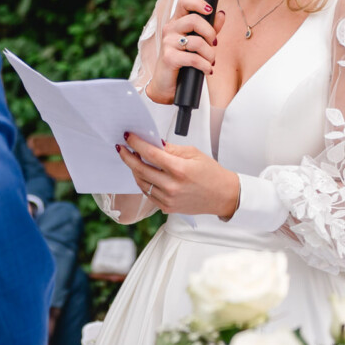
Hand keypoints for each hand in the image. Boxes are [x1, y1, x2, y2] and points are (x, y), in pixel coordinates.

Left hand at [117, 133, 239, 217]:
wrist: (222, 195)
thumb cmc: (211, 174)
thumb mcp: (193, 153)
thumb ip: (170, 149)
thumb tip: (152, 142)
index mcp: (179, 170)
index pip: (150, 154)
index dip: (136, 144)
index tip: (128, 137)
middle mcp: (172, 186)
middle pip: (140, 169)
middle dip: (128, 156)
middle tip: (122, 148)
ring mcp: (168, 199)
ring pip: (141, 182)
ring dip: (134, 169)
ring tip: (132, 158)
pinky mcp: (167, 207)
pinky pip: (147, 193)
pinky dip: (142, 182)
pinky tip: (142, 173)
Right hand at [145, 0, 226, 104]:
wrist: (167, 84)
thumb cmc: (183, 61)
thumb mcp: (198, 42)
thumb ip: (209, 28)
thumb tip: (221, 13)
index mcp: (177, 22)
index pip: (184, 1)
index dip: (198, 2)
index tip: (210, 11)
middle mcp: (170, 29)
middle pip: (194, 20)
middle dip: (210, 32)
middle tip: (214, 43)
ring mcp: (168, 43)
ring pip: (196, 41)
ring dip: (209, 54)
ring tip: (210, 61)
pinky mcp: (168, 58)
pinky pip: (193, 58)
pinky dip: (205, 65)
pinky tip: (207, 70)